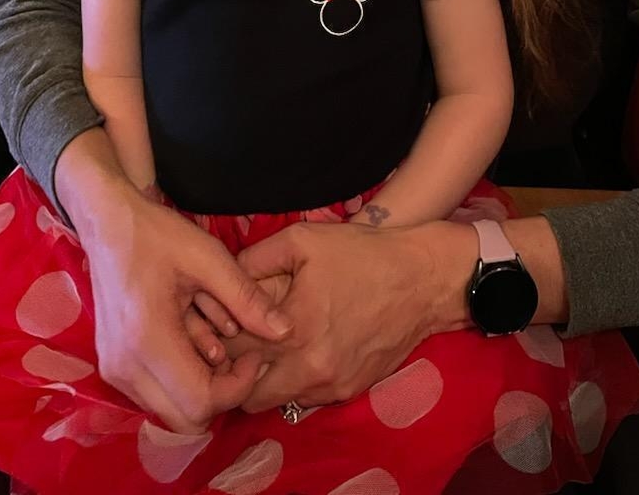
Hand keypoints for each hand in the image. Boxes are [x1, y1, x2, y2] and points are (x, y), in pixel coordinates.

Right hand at [56, 133, 292, 433]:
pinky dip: (182, 379)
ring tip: (217, 341)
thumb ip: (247, 298)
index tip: (254, 354)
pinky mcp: (113, 366)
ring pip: (171, 412)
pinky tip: (194, 340)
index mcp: (147, 340)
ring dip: (202, 387)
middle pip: (186, 418)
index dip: (238, 386)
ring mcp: (115, 370)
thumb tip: (285, 332)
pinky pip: (156, 395)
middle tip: (240, 355)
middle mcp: (125, 366)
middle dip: (222, 393)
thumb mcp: (209, 257)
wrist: (107, 222)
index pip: (201, 401)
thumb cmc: (157, 235)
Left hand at [228, 220, 477, 412]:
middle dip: (233, 368)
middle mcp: (308, 368)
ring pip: (273, 399)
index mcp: (292, 328)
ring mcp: (330, 385)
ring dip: (262, 378)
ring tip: (265, 346)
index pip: (229, 351)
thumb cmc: (362, 253)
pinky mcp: (348, 391)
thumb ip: (255, 260)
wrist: (424, 279)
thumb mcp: (303, 240)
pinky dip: (293, 380)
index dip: (215, 337)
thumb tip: (221, 279)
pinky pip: (304, 398)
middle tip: (234, 341)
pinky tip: (299, 350)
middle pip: (244, 390)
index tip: (214, 322)